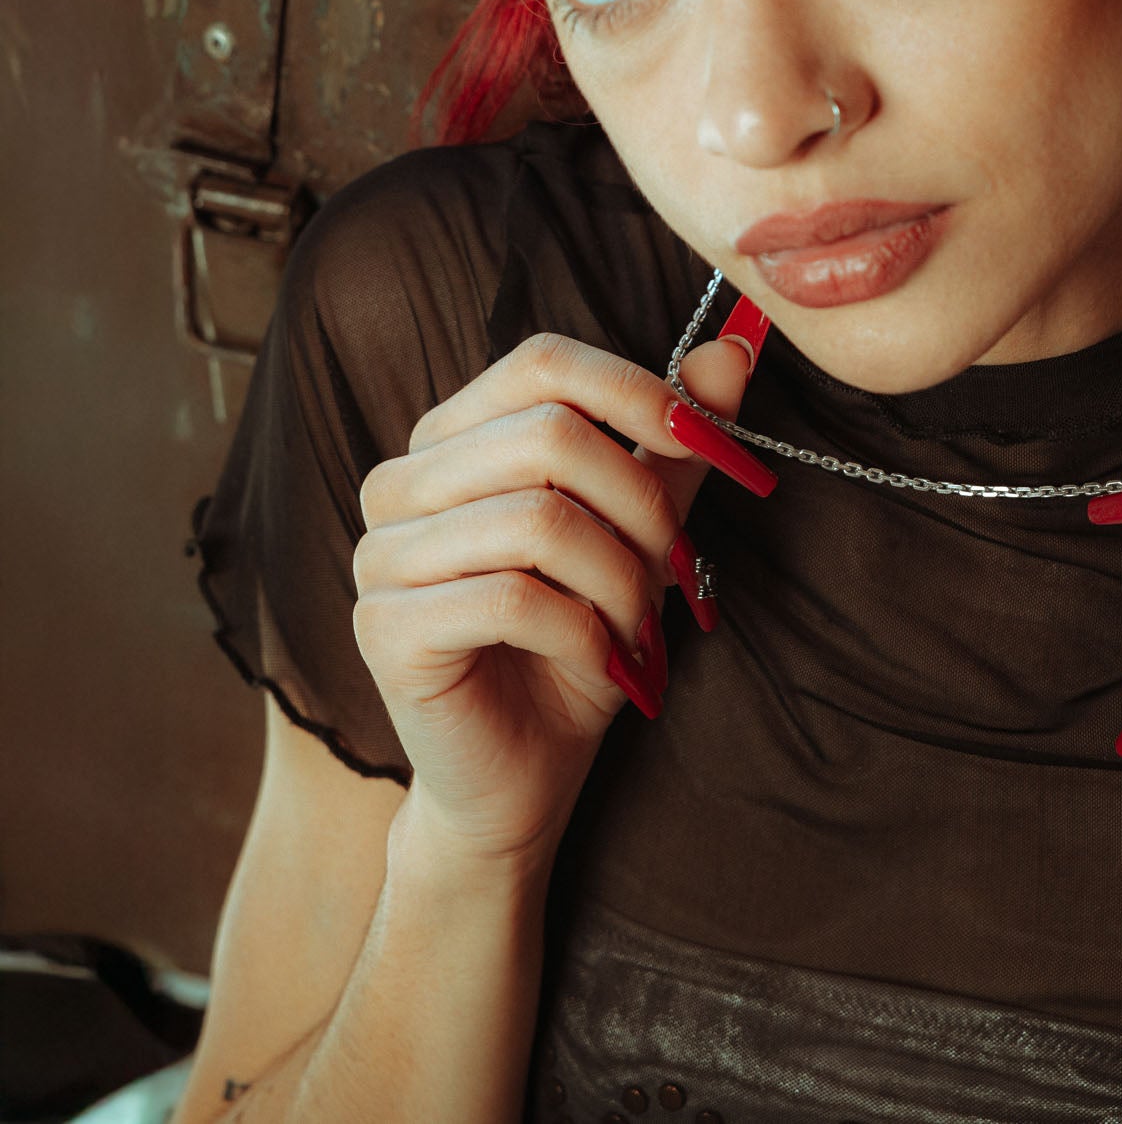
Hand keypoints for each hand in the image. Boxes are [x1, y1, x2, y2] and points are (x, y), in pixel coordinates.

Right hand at [351, 322, 764, 874]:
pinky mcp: (384, 628)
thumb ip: (669, 446)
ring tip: (640, 628)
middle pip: (548, 436)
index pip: (542, 362)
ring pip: (537, 520)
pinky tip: (601, 662)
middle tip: (676, 570)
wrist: (523, 775)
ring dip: (620, 581)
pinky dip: (583, 632)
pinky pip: (511, 598)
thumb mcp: (637, 537)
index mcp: (455, 439)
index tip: (710, 443)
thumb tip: (732, 353)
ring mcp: (381, 554)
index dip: (636, 391)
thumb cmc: (578, 644)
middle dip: (643, 506)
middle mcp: (402, 483)